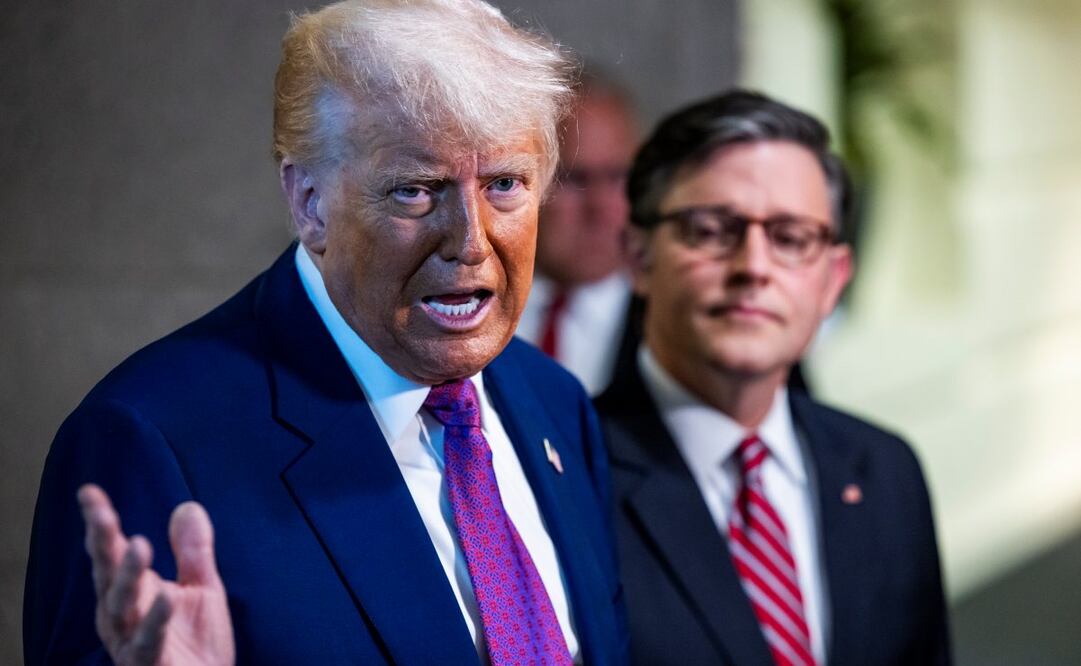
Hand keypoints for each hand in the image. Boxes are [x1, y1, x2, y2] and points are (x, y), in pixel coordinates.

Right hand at [78, 484, 235, 664]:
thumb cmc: (196, 644)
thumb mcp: (201, 589)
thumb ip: (193, 552)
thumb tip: (188, 506)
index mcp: (131, 594)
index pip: (110, 553)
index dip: (100, 523)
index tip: (89, 492)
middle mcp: (122, 616)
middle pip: (108, 576)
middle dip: (103, 545)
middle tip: (103, 514)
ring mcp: (131, 643)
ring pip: (122, 607)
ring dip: (128, 576)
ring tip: (138, 544)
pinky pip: (148, 644)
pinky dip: (155, 621)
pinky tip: (165, 598)